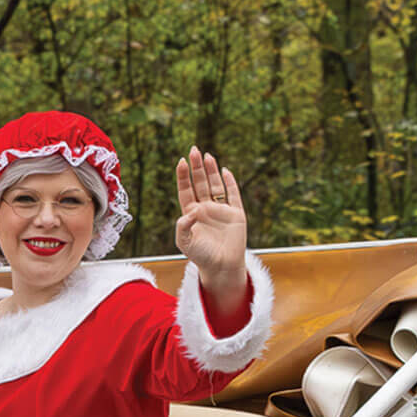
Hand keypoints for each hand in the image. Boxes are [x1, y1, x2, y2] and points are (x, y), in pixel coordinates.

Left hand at [174, 147, 247, 288]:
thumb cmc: (200, 256)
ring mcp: (221, 209)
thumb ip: (183, 226)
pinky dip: (230, 183)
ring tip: (207, 155)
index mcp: (191, 213)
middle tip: (194, 150)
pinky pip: (233, 195)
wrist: (221, 266)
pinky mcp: (236, 213)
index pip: (186, 190)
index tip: (180, 162)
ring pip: (215, 185)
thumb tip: (192, 210)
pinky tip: (225, 171)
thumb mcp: (184, 242)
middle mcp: (205, 208)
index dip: (183, 176)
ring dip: (211, 170)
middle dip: (197, 167)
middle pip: (200, 183)